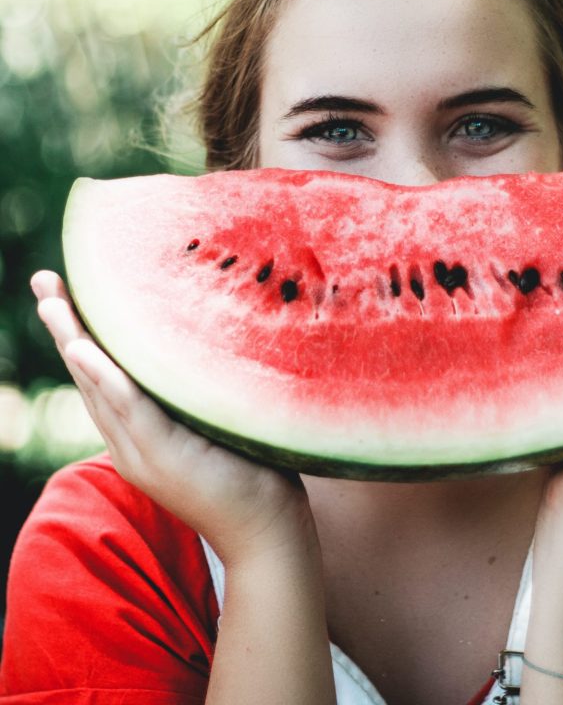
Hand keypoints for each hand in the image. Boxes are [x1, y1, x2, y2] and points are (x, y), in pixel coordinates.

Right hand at [32, 270, 316, 566]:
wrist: (266, 533)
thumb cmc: (252, 471)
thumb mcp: (215, 422)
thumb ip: (197, 391)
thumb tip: (207, 338)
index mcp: (139, 434)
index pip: (101, 376)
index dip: (80, 333)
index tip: (64, 291)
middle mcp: (130, 443)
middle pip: (89, 375)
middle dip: (65, 327)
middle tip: (43, 280)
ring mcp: (143, 453)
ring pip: (99, 388)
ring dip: (74, 341)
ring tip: (52, 302)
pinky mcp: (165, 457)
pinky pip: (129, 410)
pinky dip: (104, 378)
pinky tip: (84, 350)